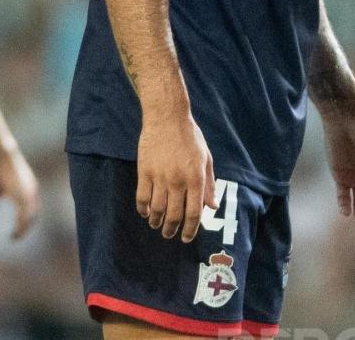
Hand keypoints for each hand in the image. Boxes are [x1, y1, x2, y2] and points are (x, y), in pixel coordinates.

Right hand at [0, 149, 39, 239]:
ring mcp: (28, 194)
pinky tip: (14, 235)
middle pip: (33, 212)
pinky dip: (20, 229)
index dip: (25, 213)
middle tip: (18, 234)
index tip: (20, 223)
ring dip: (23, 228)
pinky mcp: (23, 199)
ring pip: (29, 217)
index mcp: (27, 184)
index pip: (30, 203)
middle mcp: (31, 190)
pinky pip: (23, 219)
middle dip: (26, 223)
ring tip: (16, 237)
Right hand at [137, 111, 215, 241]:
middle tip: (169, 235)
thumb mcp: (206, 158)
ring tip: (157, 225)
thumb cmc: (190, 137)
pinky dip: (143, 209)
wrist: (167, 117)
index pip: (195, 213)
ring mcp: (160, 177)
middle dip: (172, 230)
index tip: (186, 238)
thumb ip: (209, 184)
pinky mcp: (144, 172)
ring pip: (157, 210)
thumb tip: (212, 206)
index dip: (190, 229)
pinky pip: (142, 198)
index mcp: (196, 178)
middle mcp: (178, 181)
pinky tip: (146, 213)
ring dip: (157, 222)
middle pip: (174, 215)